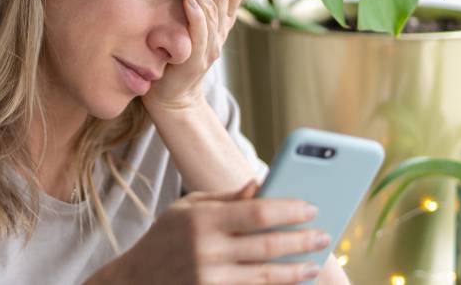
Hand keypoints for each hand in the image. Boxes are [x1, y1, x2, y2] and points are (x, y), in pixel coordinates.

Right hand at [85, 181, 328, 284]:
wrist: (136, 279)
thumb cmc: (166, 237)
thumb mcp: (187, 208)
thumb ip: (225, 198)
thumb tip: (260, 184)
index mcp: (201, 219)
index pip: (256, 212)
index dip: (288, 210)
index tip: (312, 208)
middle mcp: (206, 250)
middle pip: (267, 245)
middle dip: (301, 240)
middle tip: (323, 235)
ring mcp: (209, 277)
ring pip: (265, 274)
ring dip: (296, 269)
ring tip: (315, 262)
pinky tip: (292, 280)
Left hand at [143, 0, 245, 113]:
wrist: (173, 97)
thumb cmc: (176, 55)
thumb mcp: (189, 25)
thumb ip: (195, 2)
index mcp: (222, 22)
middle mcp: (220, 32)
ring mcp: (210, 46)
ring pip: (211, 10)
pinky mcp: (195, 61)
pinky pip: (198, 35)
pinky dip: (195, 15)